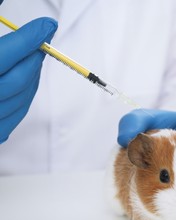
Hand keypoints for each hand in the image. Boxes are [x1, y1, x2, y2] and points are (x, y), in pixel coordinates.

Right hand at [0, 17, 56, 142]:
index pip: (3, 56)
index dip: (29, 38)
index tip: (47, 25)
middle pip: (16, 80)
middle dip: (34, 57)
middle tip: (42, 40)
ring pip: (20, 99)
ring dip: (33, 75)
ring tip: (34, 56)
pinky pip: (16, 114)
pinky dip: (26, 94)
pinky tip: (26, 79)